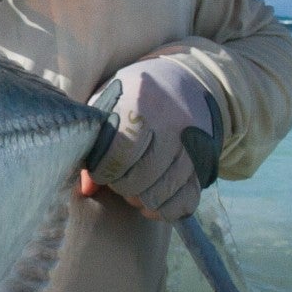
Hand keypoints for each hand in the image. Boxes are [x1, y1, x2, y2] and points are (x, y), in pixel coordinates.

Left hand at [82, 57, 221, 222]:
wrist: (190, 82)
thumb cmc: (137, 94)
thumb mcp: (110, 103)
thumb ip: (94, 141)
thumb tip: (87, 189)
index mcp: (142, 102)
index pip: (119, 153)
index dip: (103, 170)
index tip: (99, 170)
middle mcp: (172, 123)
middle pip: (140, 177)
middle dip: (121, 186)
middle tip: (115, 180)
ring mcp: (192, 144)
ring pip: (162, 193)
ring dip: (141, 199)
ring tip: (131, 189)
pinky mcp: (204, 163)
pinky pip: (185, 200)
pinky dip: (165, 209)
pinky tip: (152, 201)